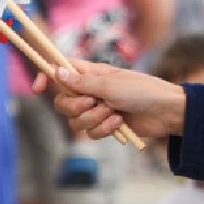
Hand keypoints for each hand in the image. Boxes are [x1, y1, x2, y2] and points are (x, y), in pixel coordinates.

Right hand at [32, 59, 185, 139]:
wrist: (165, 112)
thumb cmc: (142, 91)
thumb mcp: (110, 84)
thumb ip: (82, 82)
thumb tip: (56, 72)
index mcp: (90, 73)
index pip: (60, 70)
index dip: (46, 76)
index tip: (38, 88)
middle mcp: (90, 90)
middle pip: (62, 102)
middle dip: (75, 107)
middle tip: (94, 103)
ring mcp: (97, 109)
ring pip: (75, 121)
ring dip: (94, 119)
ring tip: (114, 113)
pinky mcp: (105, 125)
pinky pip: (90, 133)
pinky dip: (104, 129)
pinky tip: (119, 123)